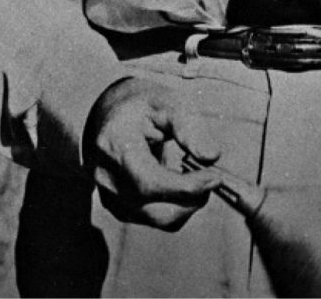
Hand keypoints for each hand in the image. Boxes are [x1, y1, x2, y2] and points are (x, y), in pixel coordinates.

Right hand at [82, 76, 221, 229]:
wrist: (112, 114)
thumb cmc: (142, 106)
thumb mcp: (167, 102)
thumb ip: (189, 127)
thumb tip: (211, 156)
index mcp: (113, 144)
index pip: (150, 182)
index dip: (186, 187)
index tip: (214, 177)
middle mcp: (105, 176)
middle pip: (156, 208)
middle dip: (192, 197)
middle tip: (212, 176)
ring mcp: (109, 195)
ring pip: (160, 219)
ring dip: (186, 203)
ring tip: (195, 175)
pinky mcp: (118, 207)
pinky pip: (155, 218)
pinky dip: (175, 205)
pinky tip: (179, 181)